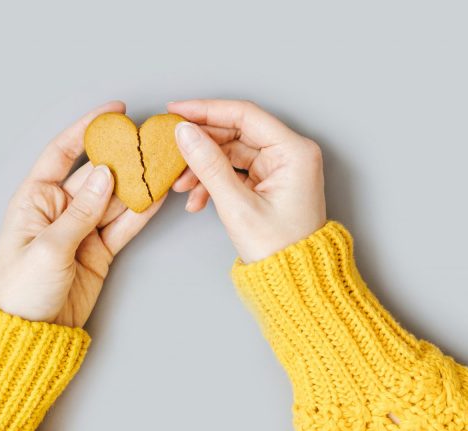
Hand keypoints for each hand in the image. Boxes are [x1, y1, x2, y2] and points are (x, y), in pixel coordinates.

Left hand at [0, 102, 164, 326]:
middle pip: (98, 174)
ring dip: (139, 183)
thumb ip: (81, 212)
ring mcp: (82, 229)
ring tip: (165, 166)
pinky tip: (159, 196)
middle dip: (125, 157)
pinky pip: (124, 225)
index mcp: (35, 199)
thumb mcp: (48, 248)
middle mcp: (60, 208)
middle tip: (152, 142)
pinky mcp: (100, 250)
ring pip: (116, 198)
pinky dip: (142, 212)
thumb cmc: (22, 291)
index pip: (62, 152)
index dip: (87, 128)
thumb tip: (105, 174)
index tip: (115, 112)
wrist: (31, 335)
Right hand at [168, 100, 326, 262]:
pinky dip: (214, 182)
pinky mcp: (270, 183)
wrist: (295, 283)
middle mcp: (290, 154)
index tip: (176, 111)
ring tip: (182, 186)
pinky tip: (197, 199)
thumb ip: (208, 165)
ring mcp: (280, 168)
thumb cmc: (279, 249)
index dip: (206, 110)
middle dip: (202, 145)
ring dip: (204, 168)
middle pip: (236, 133)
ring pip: (232, 154)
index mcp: (294, 152)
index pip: (244, 115)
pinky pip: (236, 172)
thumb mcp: (237, 205)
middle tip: (172, 150)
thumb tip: (185, 133)